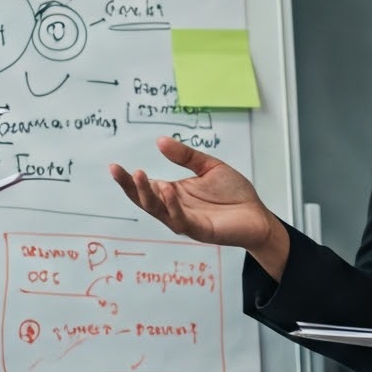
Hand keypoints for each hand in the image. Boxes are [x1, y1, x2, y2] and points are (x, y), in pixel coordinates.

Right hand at [109, 137, 287, 275]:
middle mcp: (175, 208)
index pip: (145, 187)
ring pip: (158, 211)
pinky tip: (168, 190)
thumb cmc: (235, 194)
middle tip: (119, 170)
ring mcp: (185, 221)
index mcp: (174, 193)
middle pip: (144, 200)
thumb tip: (160, 141)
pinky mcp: (199, 230)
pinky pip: (180, 220)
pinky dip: (172, 206)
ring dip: (147, 195)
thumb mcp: (208, 166)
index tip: (113, 166)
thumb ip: (185, 156)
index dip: (128, 179)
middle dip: (129, 187)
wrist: (258, 215)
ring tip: (140, 175)